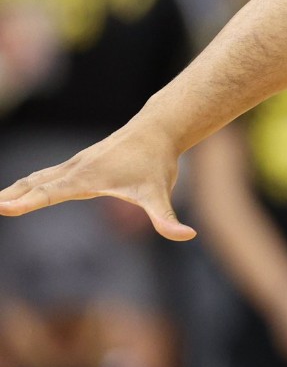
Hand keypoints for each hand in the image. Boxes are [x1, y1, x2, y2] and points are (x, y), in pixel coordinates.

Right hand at [0, 125, 193, 240]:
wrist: (157, 130)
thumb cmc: (157, 163)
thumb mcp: (162, 194)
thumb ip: (168, 219)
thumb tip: (188, 236)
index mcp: (87, 177)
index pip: (50, 192)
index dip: (26, 202)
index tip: (3, 207)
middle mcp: (75, 168)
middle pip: (34, 185)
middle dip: (9, 198)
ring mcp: (75, 164)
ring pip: (36, 178)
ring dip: (13, 191)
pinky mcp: (78, 163)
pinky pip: (45, 175)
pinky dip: (26, 183)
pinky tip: (18, 189)